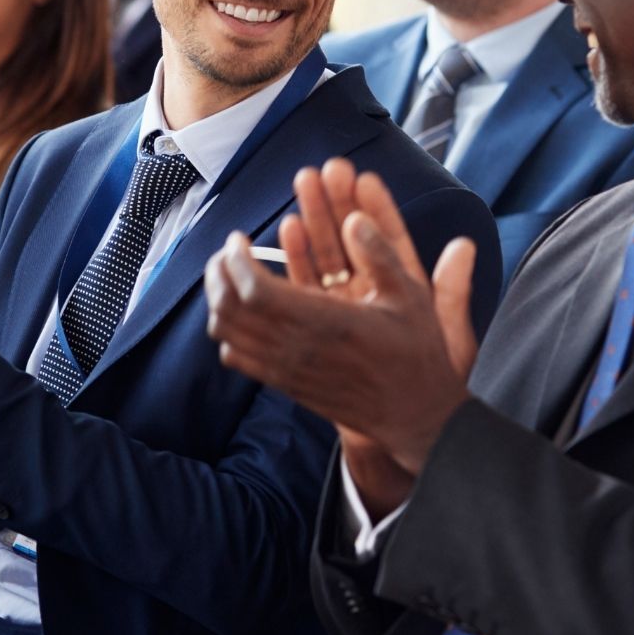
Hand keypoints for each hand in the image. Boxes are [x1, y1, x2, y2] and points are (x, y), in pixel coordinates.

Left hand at [204, 160, 479, 491]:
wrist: (412, 415)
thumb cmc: (415, 354)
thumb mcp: (411, 298)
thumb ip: (381, 256)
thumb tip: (355, 220)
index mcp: (326, 322)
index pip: (255, 291)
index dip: (238, 261)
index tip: (241, 239)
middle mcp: (298, 348)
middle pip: (231, 308)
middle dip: (219, 273)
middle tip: (227, 251)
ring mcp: (286, 369)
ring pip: (227, 333)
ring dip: (218, 299)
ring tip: (227, 275)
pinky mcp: (284, 384)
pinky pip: (237, 358)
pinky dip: (228, 331)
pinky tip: (240, 313)